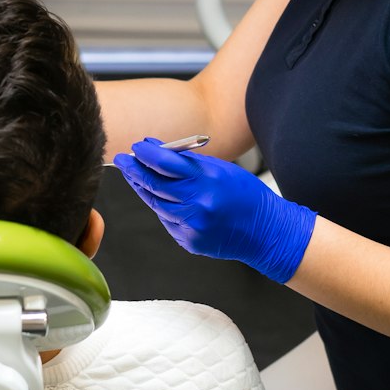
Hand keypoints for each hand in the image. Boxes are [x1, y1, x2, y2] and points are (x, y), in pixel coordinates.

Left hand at [113, 139, 315, 283]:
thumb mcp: (221, 170)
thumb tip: (156, 150)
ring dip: (144, 188)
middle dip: (135, 171)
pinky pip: (167, 220)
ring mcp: (192, 226)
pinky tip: (162, 198)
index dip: (147, 154)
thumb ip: (188, 162)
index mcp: (208, 181)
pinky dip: (162, 208)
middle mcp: (198, 205)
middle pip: (154, 185)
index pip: (166, 163)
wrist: (266, 232)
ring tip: (135, 175)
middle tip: (123, 160)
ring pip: (156, 204)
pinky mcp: (189, 241)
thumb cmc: (245, 195)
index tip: (136, 147)